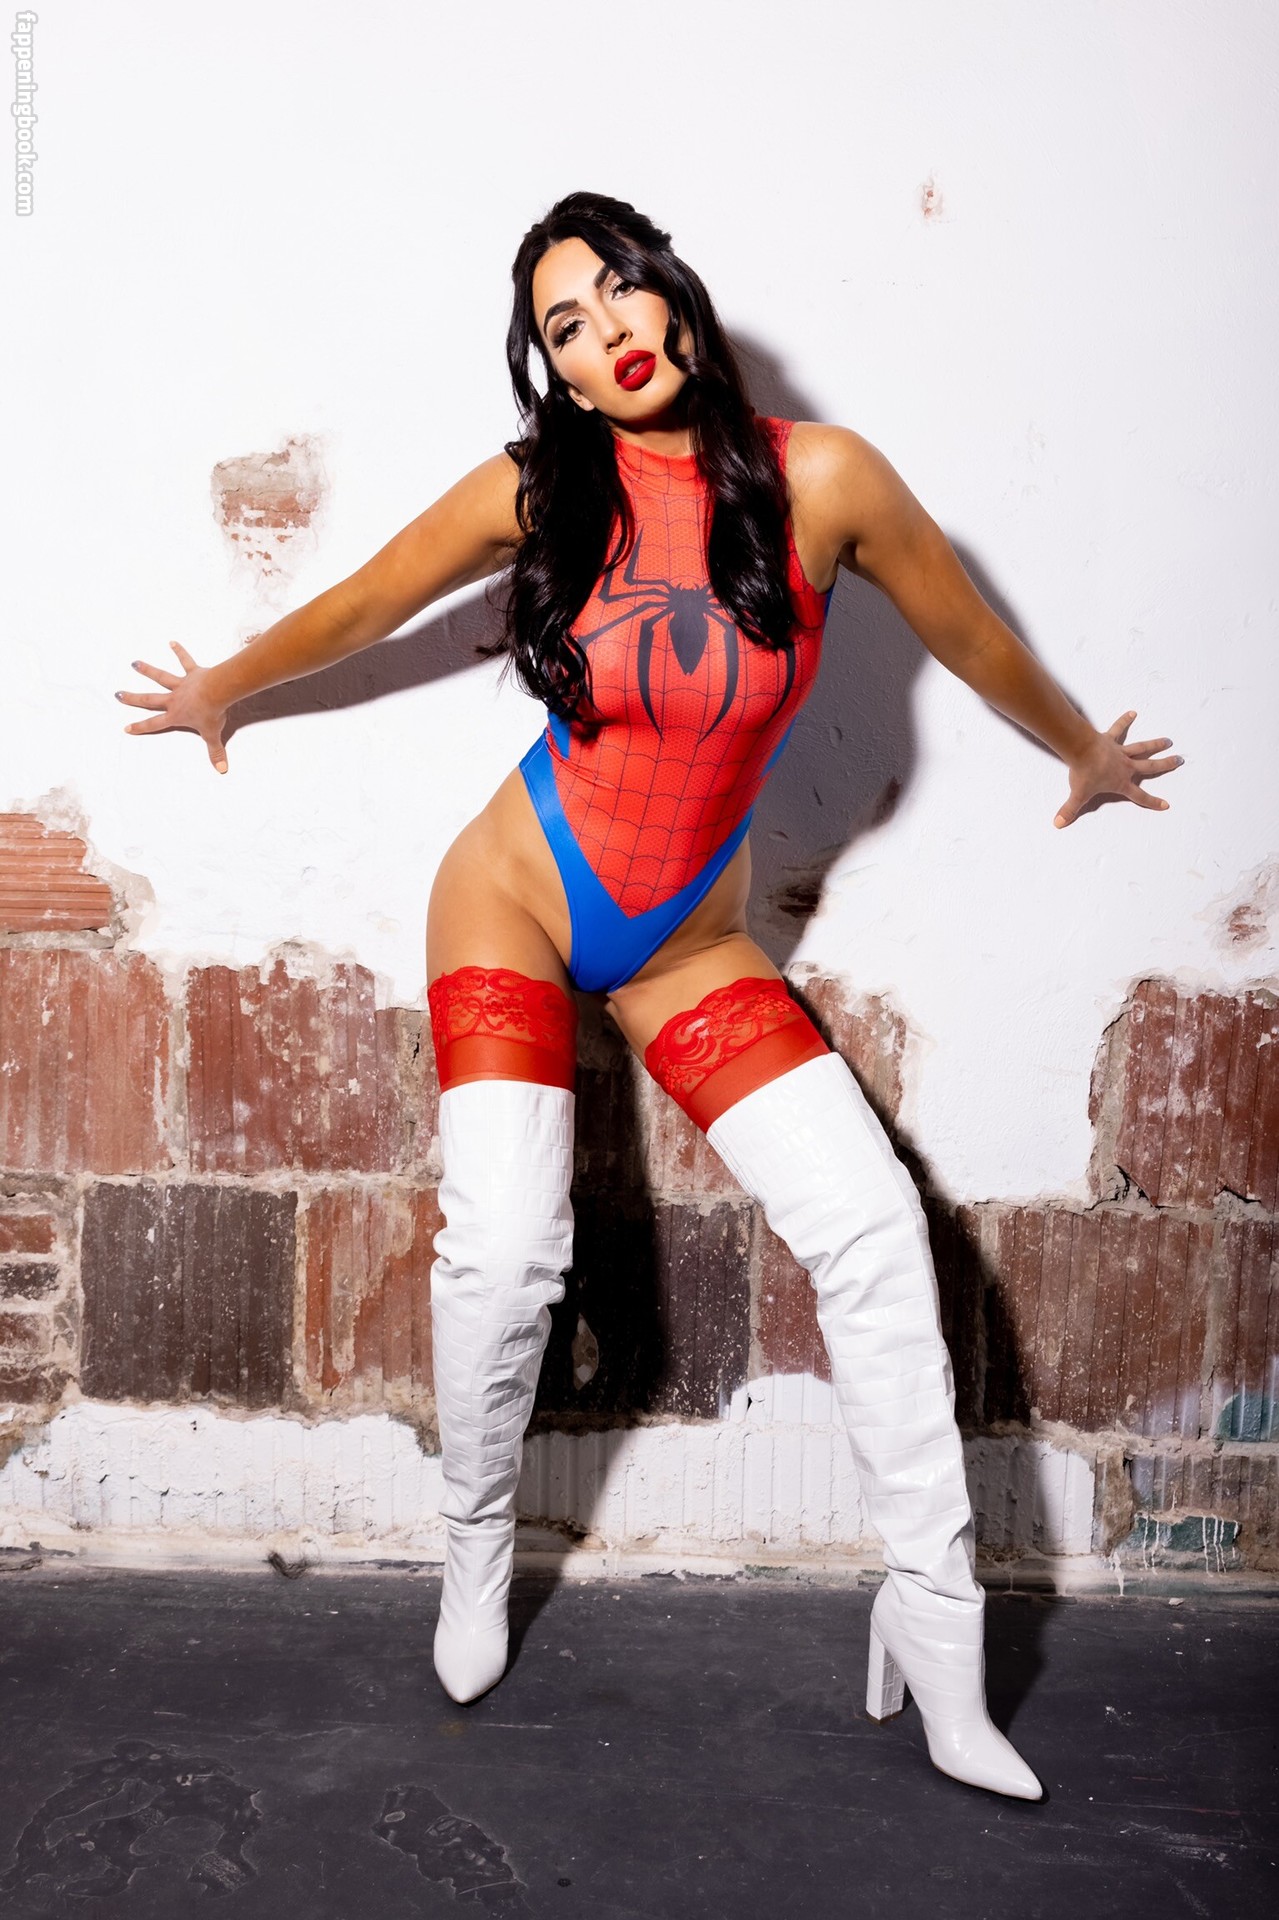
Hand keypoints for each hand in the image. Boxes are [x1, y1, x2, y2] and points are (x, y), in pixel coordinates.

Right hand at [116, 642, 230, 774]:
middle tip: (118, 694)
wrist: (219, 691)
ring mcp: (182, 684)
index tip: (126, 728)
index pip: (155, 724)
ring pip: (161, 677)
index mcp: (176, 715)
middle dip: (133, 698)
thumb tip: (222, 770)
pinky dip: (179, 651)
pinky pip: (185, 661)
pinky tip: (172, 642)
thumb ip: (215, 752)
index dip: (140, 727)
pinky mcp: (192, 672)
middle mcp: (174, 699)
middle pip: (149, 699)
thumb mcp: (213, 735)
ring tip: (134, 664)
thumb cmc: (213, 713)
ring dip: (147, 670)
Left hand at [1054, 710, 1180, 828]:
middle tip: (1179, 760)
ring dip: (1155, 744)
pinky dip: (1125, 720)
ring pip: (1142, 748)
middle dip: (1165, 765)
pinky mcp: (1111, 739)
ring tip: (1168, 741)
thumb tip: (1058, 824)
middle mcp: (1125, 766)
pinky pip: (1119, 729)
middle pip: (1150, 766)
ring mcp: (1120, 751)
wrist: (1080, 751)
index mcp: (1120, 782)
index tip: (1166, 804)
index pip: (1139, 796)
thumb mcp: (1078, 795)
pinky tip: (1132, 713)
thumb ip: (1069, 810)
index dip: (1152, 802)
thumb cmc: (1083, 774)